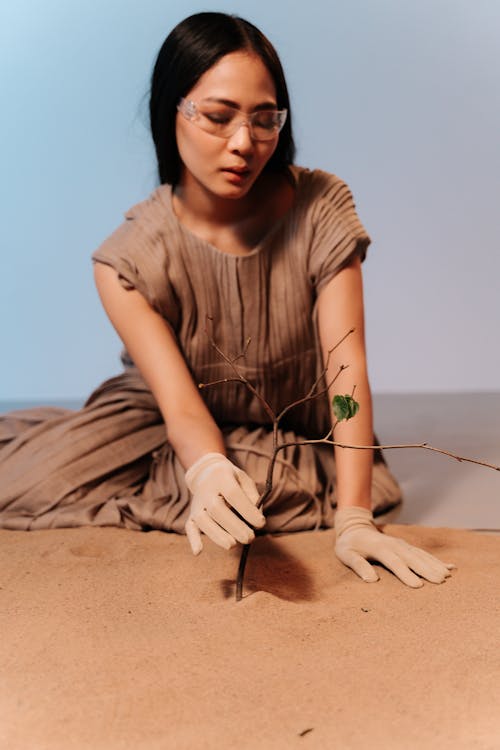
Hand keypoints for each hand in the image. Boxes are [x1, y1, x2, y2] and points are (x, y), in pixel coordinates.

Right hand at [184, 452, 264, 554]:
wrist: (207, 472)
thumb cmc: (232, 479)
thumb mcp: (244, 480)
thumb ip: (252, 497)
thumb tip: (258, 519)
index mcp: (221, 476)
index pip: (233, 494)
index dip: (247, 510)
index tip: (261, 523)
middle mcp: (206, 490)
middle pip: (217, 509)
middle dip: (234, 526)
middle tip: (250, 538)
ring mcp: (197, 503)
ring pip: (203, 520)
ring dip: (217, 535)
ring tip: (233, 545)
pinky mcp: (192, 514)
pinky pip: (190, 527)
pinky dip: (193, 539)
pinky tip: (198, 552)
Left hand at [334, 506, 454, 587]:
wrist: (355, 527)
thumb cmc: (349, 545)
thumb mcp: (346, 554)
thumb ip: (358, 565)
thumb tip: (371, 580)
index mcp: (379, 547)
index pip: (394, 562)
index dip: (406, 574)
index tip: (418, 586)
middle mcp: (394, 544)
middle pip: (412, 558)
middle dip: (426, 569)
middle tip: (441, 581)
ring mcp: (402, 544)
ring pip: (420, 555)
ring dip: (434, 564)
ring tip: (448, 575)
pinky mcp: (406, 547)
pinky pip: (423, 554)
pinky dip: (436, 560)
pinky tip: (450, 566)